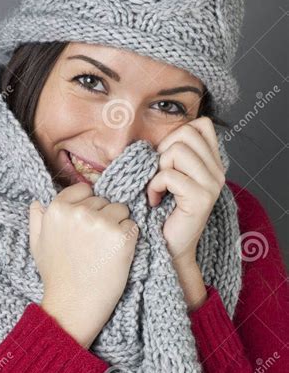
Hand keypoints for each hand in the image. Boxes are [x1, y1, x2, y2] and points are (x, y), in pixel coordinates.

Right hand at [29, 182, 138, 347]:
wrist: (74, 305)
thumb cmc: (56, 277)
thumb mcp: (37, 245)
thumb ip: (37, 220)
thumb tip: (38, 202)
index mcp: (57, 208)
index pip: (84, 189)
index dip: (88, 206)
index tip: (85, 227)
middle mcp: (79, 211)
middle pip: (104, 200)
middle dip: (103, 217)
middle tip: (94, 244)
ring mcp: (101, 222)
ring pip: (121, 210)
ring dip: (118, 226)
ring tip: (105, 250)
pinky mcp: (121, 236)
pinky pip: (132, 225)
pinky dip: (129, 239)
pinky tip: (116, 255)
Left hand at [146, 117, 225, 264]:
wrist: (169, 247)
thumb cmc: (163, 210)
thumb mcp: (169, 174)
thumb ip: (172, 152)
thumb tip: (154, 134)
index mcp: (213, 162)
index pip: (202, 125)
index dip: (176, 135)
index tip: (167, 160)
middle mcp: (218, 171)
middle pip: (186, 133)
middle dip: (164, 151)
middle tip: (160, 175)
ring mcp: (212, 184)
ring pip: (178, 150)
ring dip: (158, 169)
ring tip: (159, 188)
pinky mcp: (201, 198)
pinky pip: (169, 175)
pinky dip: (155, 186)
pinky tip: (155, 200)